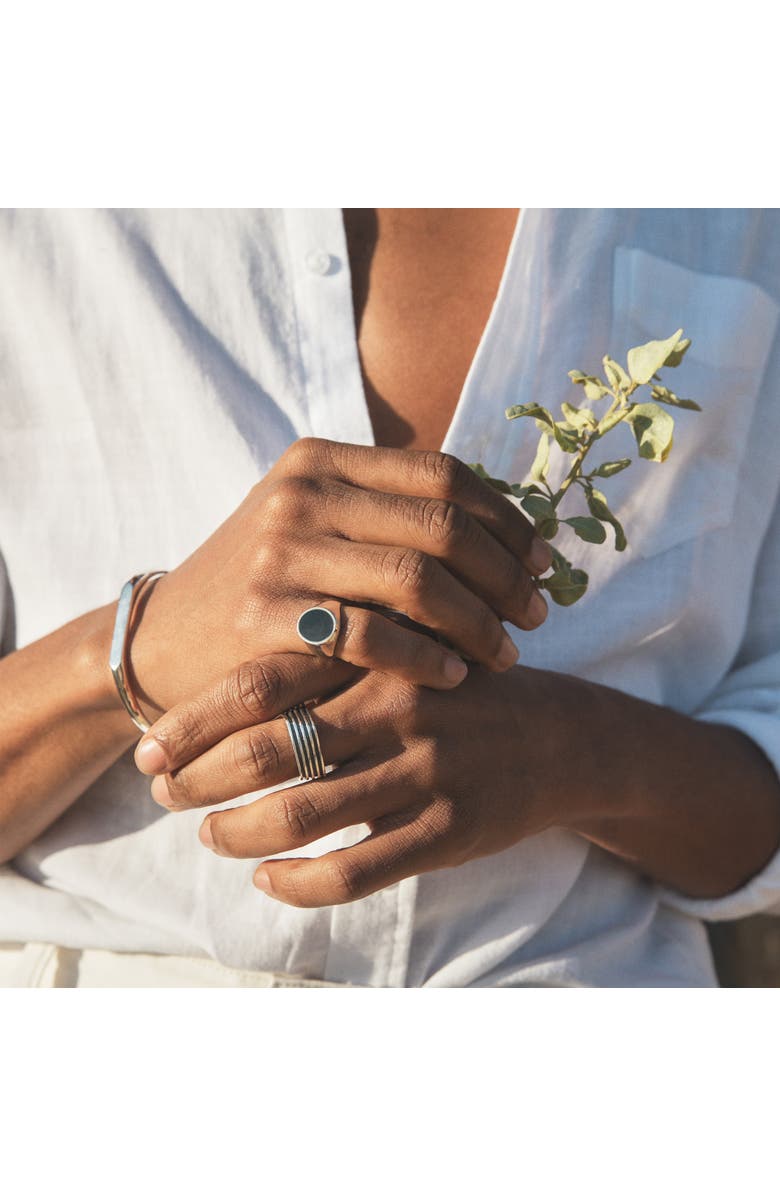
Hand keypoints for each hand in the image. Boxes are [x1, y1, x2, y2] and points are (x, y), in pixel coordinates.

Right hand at [131, 439, 551, 713]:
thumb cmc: (266, 589)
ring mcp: (280, 551)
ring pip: (417, 578)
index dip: (506, 521)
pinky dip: (425, 658)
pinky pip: (372, 635)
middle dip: (504, 576)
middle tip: (535, 617)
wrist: (167, 642)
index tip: (542, 564)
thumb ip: (392, 519)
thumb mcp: (317, 528)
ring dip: (476, 623)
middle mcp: (301, 492)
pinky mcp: (264, 614)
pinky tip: (453, 677)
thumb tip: (511, 537)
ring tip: (504, 655)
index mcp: (322, 459)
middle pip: (441, 525)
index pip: (442, 475)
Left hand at [134, 653, 579, 906]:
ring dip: (236, 832)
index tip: (150, 747)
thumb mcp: (403, 650)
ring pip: (300, 815)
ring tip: (212, 835)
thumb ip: (330, 658)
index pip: (261, 682)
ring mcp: (426, 771)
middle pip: (268, 747)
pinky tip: (268, 880)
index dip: (193, 720)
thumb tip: (221, 691)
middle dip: (199, 777)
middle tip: (165, 792)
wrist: (563, 736)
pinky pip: (351, 872)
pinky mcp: (449, 831)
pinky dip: (294, 884)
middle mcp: (398, 706)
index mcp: (377, 653)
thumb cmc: (460, 688)